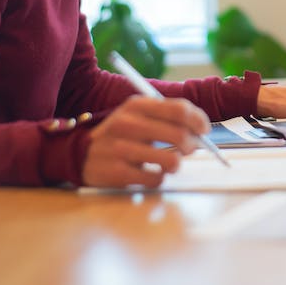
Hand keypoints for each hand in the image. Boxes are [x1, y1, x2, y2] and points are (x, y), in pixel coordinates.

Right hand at [81, 96, 209, 187]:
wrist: (80, 153)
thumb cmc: (120, 134)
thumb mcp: (137, 114)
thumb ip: (166, 117)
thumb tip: (200, 130)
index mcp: (137, 105)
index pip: (179, 109)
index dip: (198, 120)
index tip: (204, 130)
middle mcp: (128, 123)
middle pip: (179, 135)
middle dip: (191, 145)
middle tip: (189, 149)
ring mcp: (121, 148)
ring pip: (171, 161)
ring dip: (175, 164)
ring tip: (168, 163)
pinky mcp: (117, 172)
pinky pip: (155, 179)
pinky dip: (158, 178)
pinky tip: (150, 173)